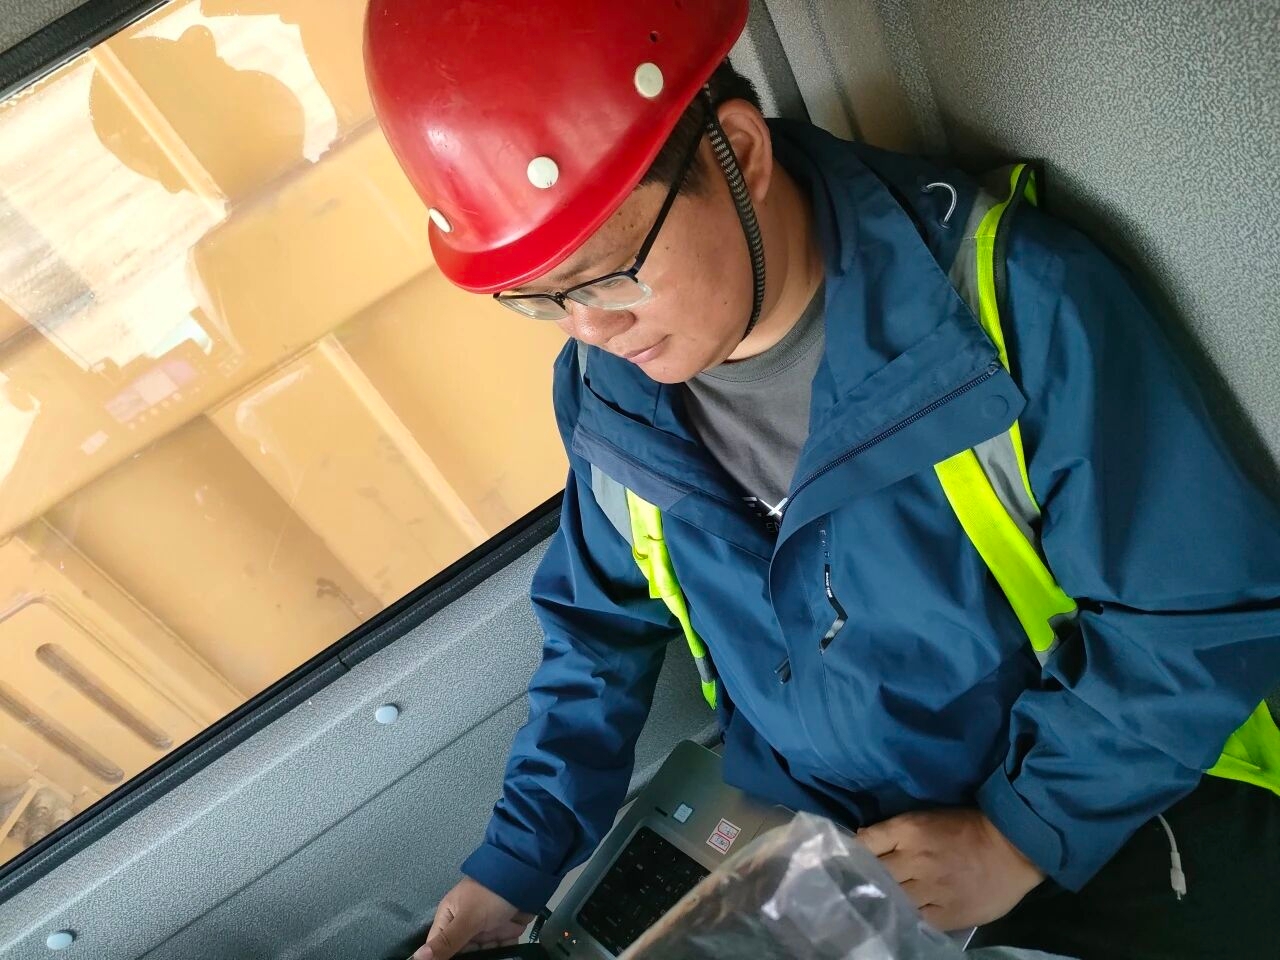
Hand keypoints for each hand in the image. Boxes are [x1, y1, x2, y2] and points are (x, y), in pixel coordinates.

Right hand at [412, 877, 533, 958]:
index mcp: (449, 918)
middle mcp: (465, 926)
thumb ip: (445, 941)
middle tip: (479, 950)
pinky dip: (504, 952)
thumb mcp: (467, 918)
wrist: (527, 878)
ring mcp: (484, 930)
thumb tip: (416, 958)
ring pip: (482, 954)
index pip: (438, 946)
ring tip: (493, 945)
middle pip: (461, 953)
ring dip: (489, 954)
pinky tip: (505, 948)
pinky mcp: (502, 933)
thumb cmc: (490, 894)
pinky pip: (500, 950)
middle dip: (471, 956)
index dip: (440, 958)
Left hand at [857, 808, 1042, 931]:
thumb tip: (862, 839)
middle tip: (852, 887)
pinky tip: (898, 918)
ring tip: (871, 905)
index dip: (851, 853)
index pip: (864, 842)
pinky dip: (903, 919)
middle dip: (861, 880)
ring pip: (891, 899)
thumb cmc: (968, 827)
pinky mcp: (947, 914)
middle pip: (873, 874)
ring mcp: (930, 889)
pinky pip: (914, 920)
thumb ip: (893, 831)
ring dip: (880, 902)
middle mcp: (914, 859)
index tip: (843, 861)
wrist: (1013, 847)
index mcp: (908, 830)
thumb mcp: (926, 818)